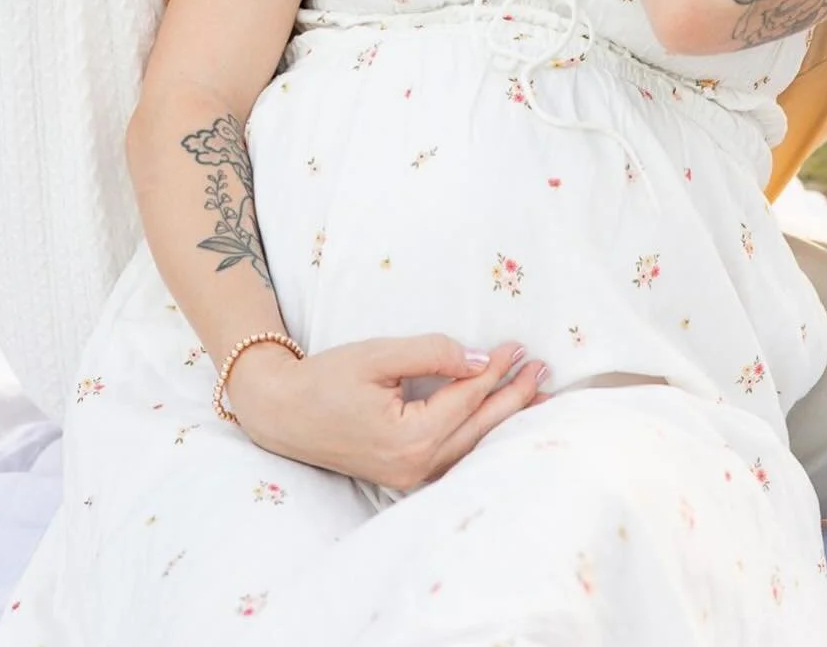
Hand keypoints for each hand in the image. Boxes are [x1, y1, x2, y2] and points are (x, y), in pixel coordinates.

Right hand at [227, 334, 546, 491]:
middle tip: (543, 370)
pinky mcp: (405, 476)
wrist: (283, 413)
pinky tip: (497, 422)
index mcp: (410, 436)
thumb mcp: (378, 354)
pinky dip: (480, 436)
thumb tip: (479, 360)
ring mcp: (410, 478)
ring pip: (471, 448)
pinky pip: (455, 457)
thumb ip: (431, 353)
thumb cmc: (326, 378)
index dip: (497, 370)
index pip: (467, 398)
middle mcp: (416, 466)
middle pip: (479, 429)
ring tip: (536, 396)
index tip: (519, 347)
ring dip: (504, 419)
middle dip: (514, 398)